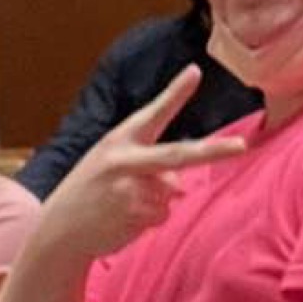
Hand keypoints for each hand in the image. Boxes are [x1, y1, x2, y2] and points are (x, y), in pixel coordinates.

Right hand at [34, 70, 250, 268]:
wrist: (59, 229)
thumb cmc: (90, 190)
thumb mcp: (112, 166)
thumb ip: (148, 167)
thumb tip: (179, 188)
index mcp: (119, 141)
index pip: (152, 113)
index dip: (175, 93)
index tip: (195, 72)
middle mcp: (125, 162)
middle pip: (177, 154)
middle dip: (213, 151)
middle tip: (243, 146)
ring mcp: (130, 191)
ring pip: (170, 192)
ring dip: (155, 201)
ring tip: (121, 204)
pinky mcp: (133, 216)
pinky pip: (161, 215)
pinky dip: (148, 219)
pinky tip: (122, 219)